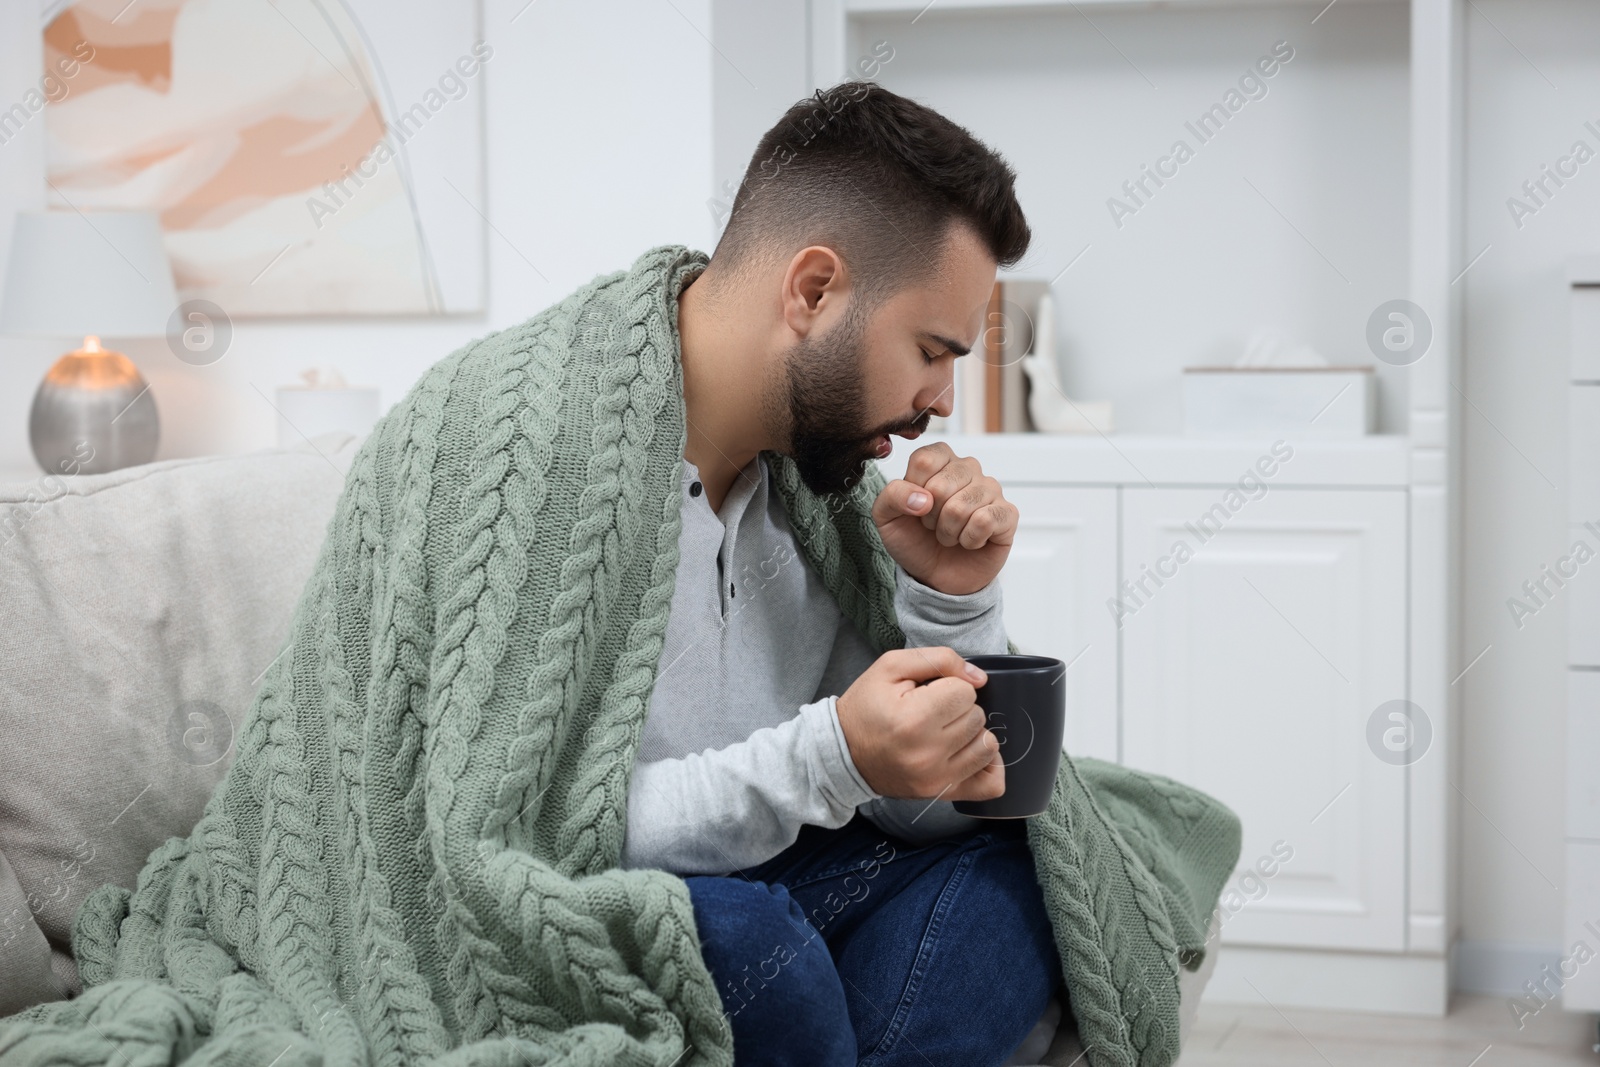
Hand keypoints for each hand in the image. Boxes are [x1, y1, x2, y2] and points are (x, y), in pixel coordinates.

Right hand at [836, 646, 1004, 801]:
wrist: (843, 753)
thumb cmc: (866, 707)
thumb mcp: (891, 666)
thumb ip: (939, 659)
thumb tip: (979, 678)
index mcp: (913, 718)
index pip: (965, 691)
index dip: (949, 686)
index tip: (928, 693)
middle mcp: (928, 753)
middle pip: (977, 717)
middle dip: (959, 709)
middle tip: (932, 713)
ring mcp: (937, 778)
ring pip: (987, 746)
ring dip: (971, 734)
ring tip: (946, 732)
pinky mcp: (942, 793)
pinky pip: (990, 784)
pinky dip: (989, 767)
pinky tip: (968, 753)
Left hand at [873, 442, 1017, 595]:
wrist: (936, 575)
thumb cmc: (914, 540)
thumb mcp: (886, 518)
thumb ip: (892, 496)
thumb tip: (922, 498)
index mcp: (939, 460)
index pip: (924, 460)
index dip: (914, 492)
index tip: (916, 507)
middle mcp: (968, 468)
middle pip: (941, 486)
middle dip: (930, 517)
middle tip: (934, 525)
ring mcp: (990, 489)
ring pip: (961, 506)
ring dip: (948, 532)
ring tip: (950, 534)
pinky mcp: (1007, 513)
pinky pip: (985, 521)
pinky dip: (969, 540)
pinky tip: (970, 541)